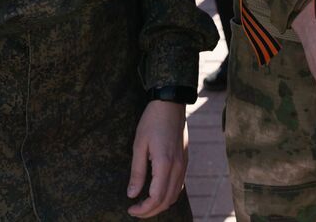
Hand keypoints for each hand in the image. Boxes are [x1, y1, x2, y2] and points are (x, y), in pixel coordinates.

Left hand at [127, 100, 186, 216]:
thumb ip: (137, 172)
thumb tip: (132, 194)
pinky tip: (157, 192)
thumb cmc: (152, 122)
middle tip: (135, 211)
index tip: (130, 210)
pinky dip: (169, 195)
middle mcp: (178, 167)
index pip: (156, 197)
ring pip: (175, 195)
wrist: (171, 104)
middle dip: (151, 211)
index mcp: (165, 164)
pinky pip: (179, 185)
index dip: (144, 209)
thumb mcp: (139, 145)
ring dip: (160, 204)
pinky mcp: (185, 161)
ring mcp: (184, 164)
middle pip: (167, 200)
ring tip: (144, 204)